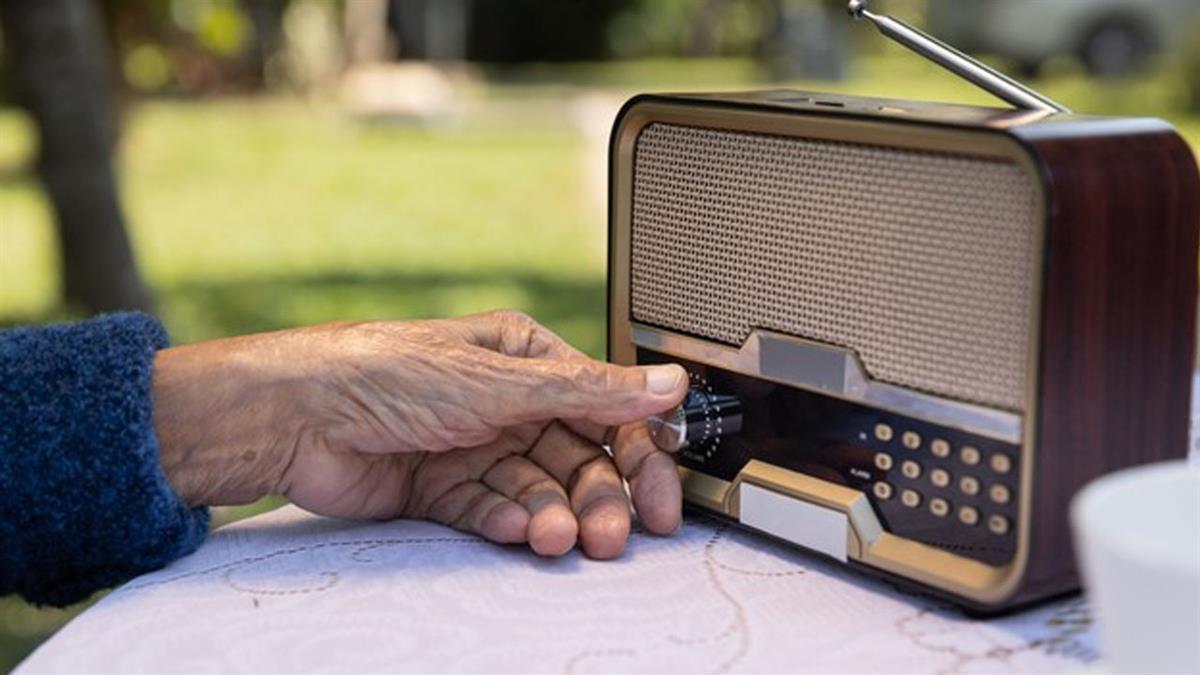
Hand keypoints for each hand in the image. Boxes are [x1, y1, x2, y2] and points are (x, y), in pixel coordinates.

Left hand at [153, 311, 688, 558]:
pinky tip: (510, 531)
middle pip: (574, 460)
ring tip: (552, 537)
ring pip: (535, 492)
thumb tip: (668, 381)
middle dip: (596, 498)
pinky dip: (505, 524)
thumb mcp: (501, 381)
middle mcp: (503, 402)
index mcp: (526, 358)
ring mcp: (472, 446)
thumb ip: (592, 391)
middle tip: (609, 533)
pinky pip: (490, 512)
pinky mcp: (441, 487)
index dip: (639, 455)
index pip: (604, 411)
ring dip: (550, 517)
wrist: (295, 416)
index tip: (661, 498)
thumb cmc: (384, 372)